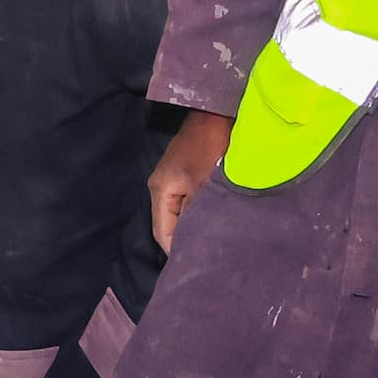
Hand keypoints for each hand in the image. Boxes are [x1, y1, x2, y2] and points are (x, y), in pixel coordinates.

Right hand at [148, 108, 232, 252]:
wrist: (217, 112)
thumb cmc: (211, 147)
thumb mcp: (204, 185)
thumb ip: (196, 215)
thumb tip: (195, 242)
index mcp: (160, 190)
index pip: (163, 233)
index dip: (179, 251)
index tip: (199, 265)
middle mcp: (161, 187)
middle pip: (170, 224)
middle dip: (187, 240)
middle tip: (210, 256)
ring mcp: (173, 179)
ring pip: (180, 213)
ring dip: (195, 225)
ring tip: (215, 240)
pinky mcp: (186, 174)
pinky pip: (188, 202)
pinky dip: (200, 212)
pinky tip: (215, 218)